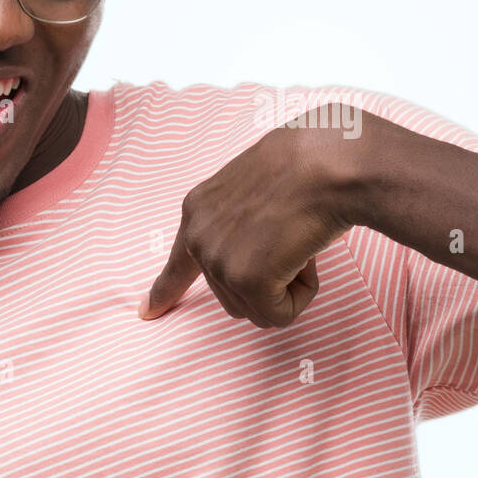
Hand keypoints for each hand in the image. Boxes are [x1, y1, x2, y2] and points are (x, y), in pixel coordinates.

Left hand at [139, 105, 367, 327]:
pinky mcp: (246, 280)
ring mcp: (219, 260)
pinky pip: (279, 315)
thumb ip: (241, 220)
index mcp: (198, 208)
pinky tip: (306, 256)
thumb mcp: (256, 187)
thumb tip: (258, 249)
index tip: (148, 312)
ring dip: (288, 285)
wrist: (329, 161)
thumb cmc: (309, 164)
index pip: (177, 263)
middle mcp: (199, 236)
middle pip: (233, 294)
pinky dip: (302, 295)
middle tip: (294, 234)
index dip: (164, 291)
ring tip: (300, 239)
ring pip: (257, 308)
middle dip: (270, 278)